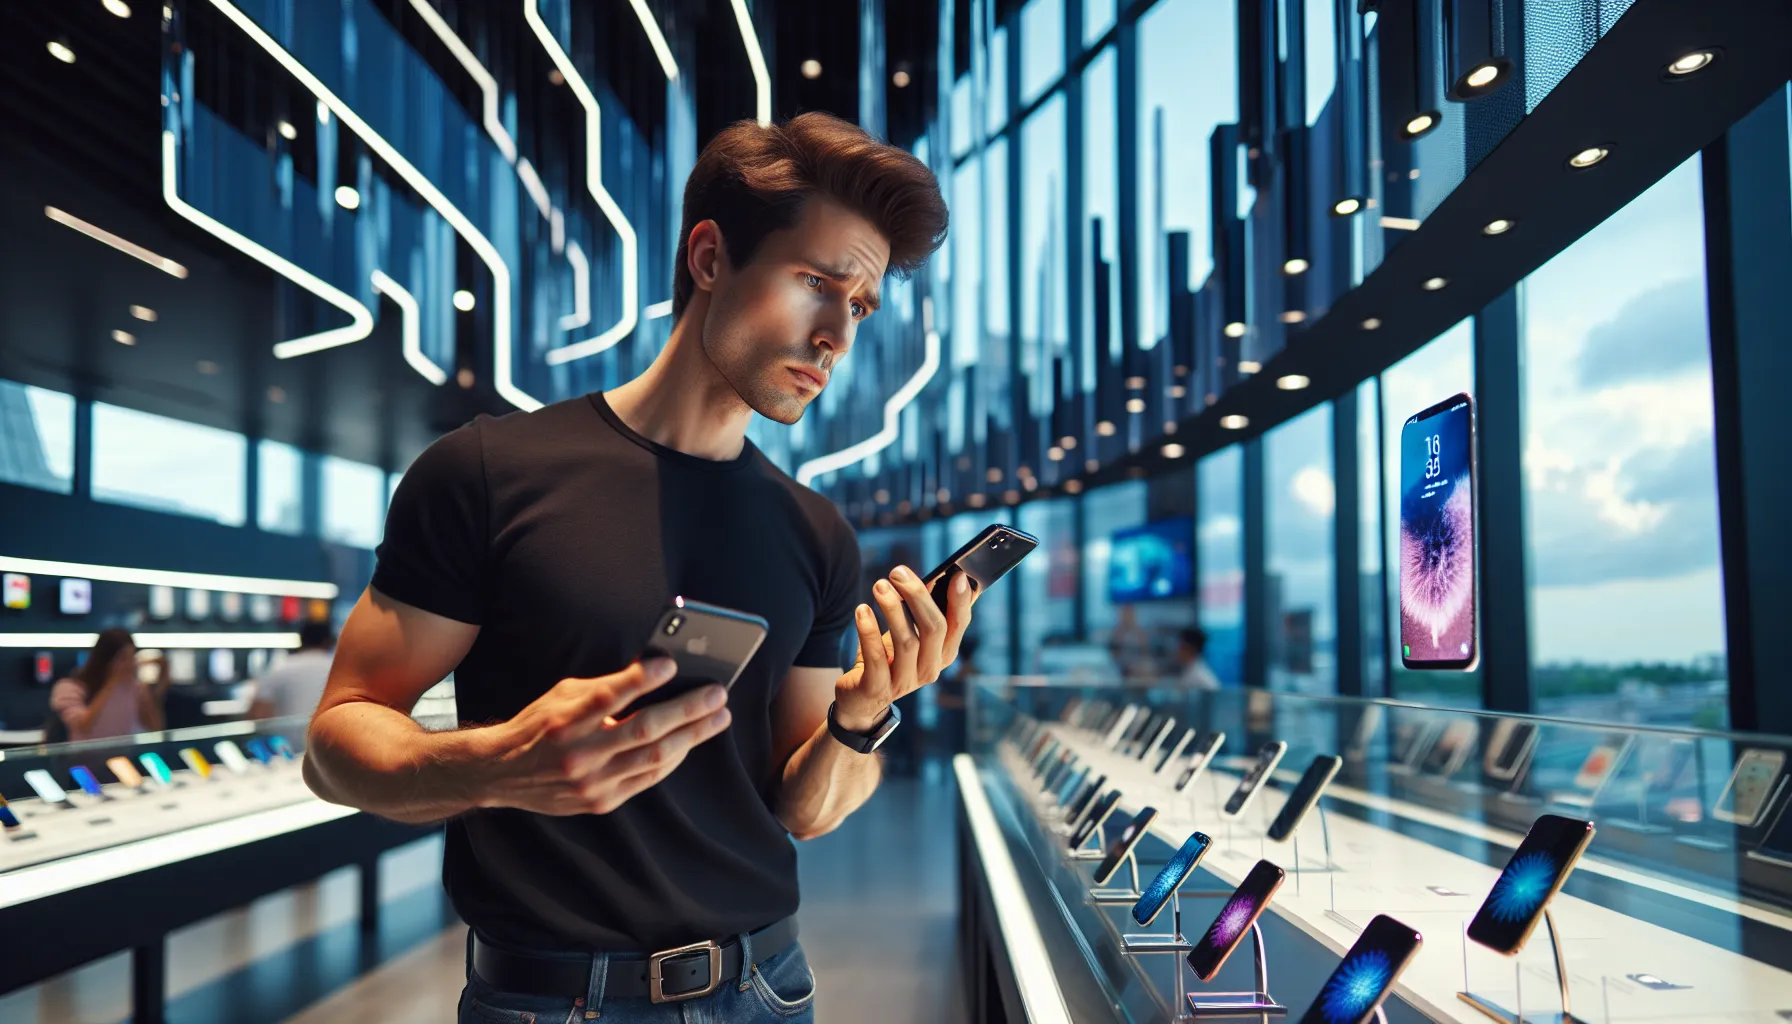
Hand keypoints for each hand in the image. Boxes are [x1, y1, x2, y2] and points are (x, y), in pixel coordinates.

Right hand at [478, 658, 732, 815]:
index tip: (671, 664)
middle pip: (644, 730)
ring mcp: (591, 782)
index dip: (641, 679)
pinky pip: (648, 779)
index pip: (608, 697)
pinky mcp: (600, 801)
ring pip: (655, 758)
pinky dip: (673, 759)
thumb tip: (653, 669)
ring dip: (693, 736)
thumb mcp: (562, 694)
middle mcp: (578, 753)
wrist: (502, 774)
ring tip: (718, 717)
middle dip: (687, 710)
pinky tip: (690, 742)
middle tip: (718, 694)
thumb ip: (604, 686)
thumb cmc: (539, 725)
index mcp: (565, 720)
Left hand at [834, 565, 978, 730]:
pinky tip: (862, 610)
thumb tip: (939, 574)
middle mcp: (929, 670)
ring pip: (907, 642)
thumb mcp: (910, 634)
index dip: (961, 601)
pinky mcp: (877, 689)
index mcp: (943, 654)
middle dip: (918, 596)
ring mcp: (905, 683)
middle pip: (934, 629)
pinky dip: (869, 631)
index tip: (957, 575)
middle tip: (898, 572)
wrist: (862, 698)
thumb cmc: (889, 657)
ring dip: (892, 609)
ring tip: (879, 586)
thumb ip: (923, 610)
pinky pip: (876, 658)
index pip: (958, 625)